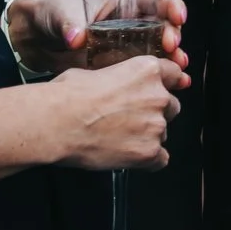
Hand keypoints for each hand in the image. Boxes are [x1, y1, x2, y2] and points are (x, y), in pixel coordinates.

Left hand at [7, 0, 187, 76]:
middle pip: (164, 24)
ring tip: (179, 70)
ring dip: (172, 59)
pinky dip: (160, 77)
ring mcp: (130, 43)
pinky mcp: (123, 65)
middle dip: (173, 34)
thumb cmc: (52, 14)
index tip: (177, 16)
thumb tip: (77, 37)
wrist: (37, 41)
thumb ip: (69, 22)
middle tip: (172, 47)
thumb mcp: (60, 12)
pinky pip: (146, 70)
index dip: (171, 4)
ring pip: (160, 49)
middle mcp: (133, 20)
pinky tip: (171, 85)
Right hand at [47, 55, 183, 170]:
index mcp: (147, 70)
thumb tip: (113, 84)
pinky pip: (160, 159)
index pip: (174, 74)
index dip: (167, 84)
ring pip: (163, 132)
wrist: (56, 123)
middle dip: (154, 112)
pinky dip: (148, 159)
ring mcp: (156, 125)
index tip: (165, 89)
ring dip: (148, 135)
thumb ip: (119, 77)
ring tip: (121, 138)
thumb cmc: (67, 96)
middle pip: (171, 105)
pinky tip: (130, 156)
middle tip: (130, 119)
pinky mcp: (148, 152)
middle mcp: (158, 96)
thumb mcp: (95, 72)